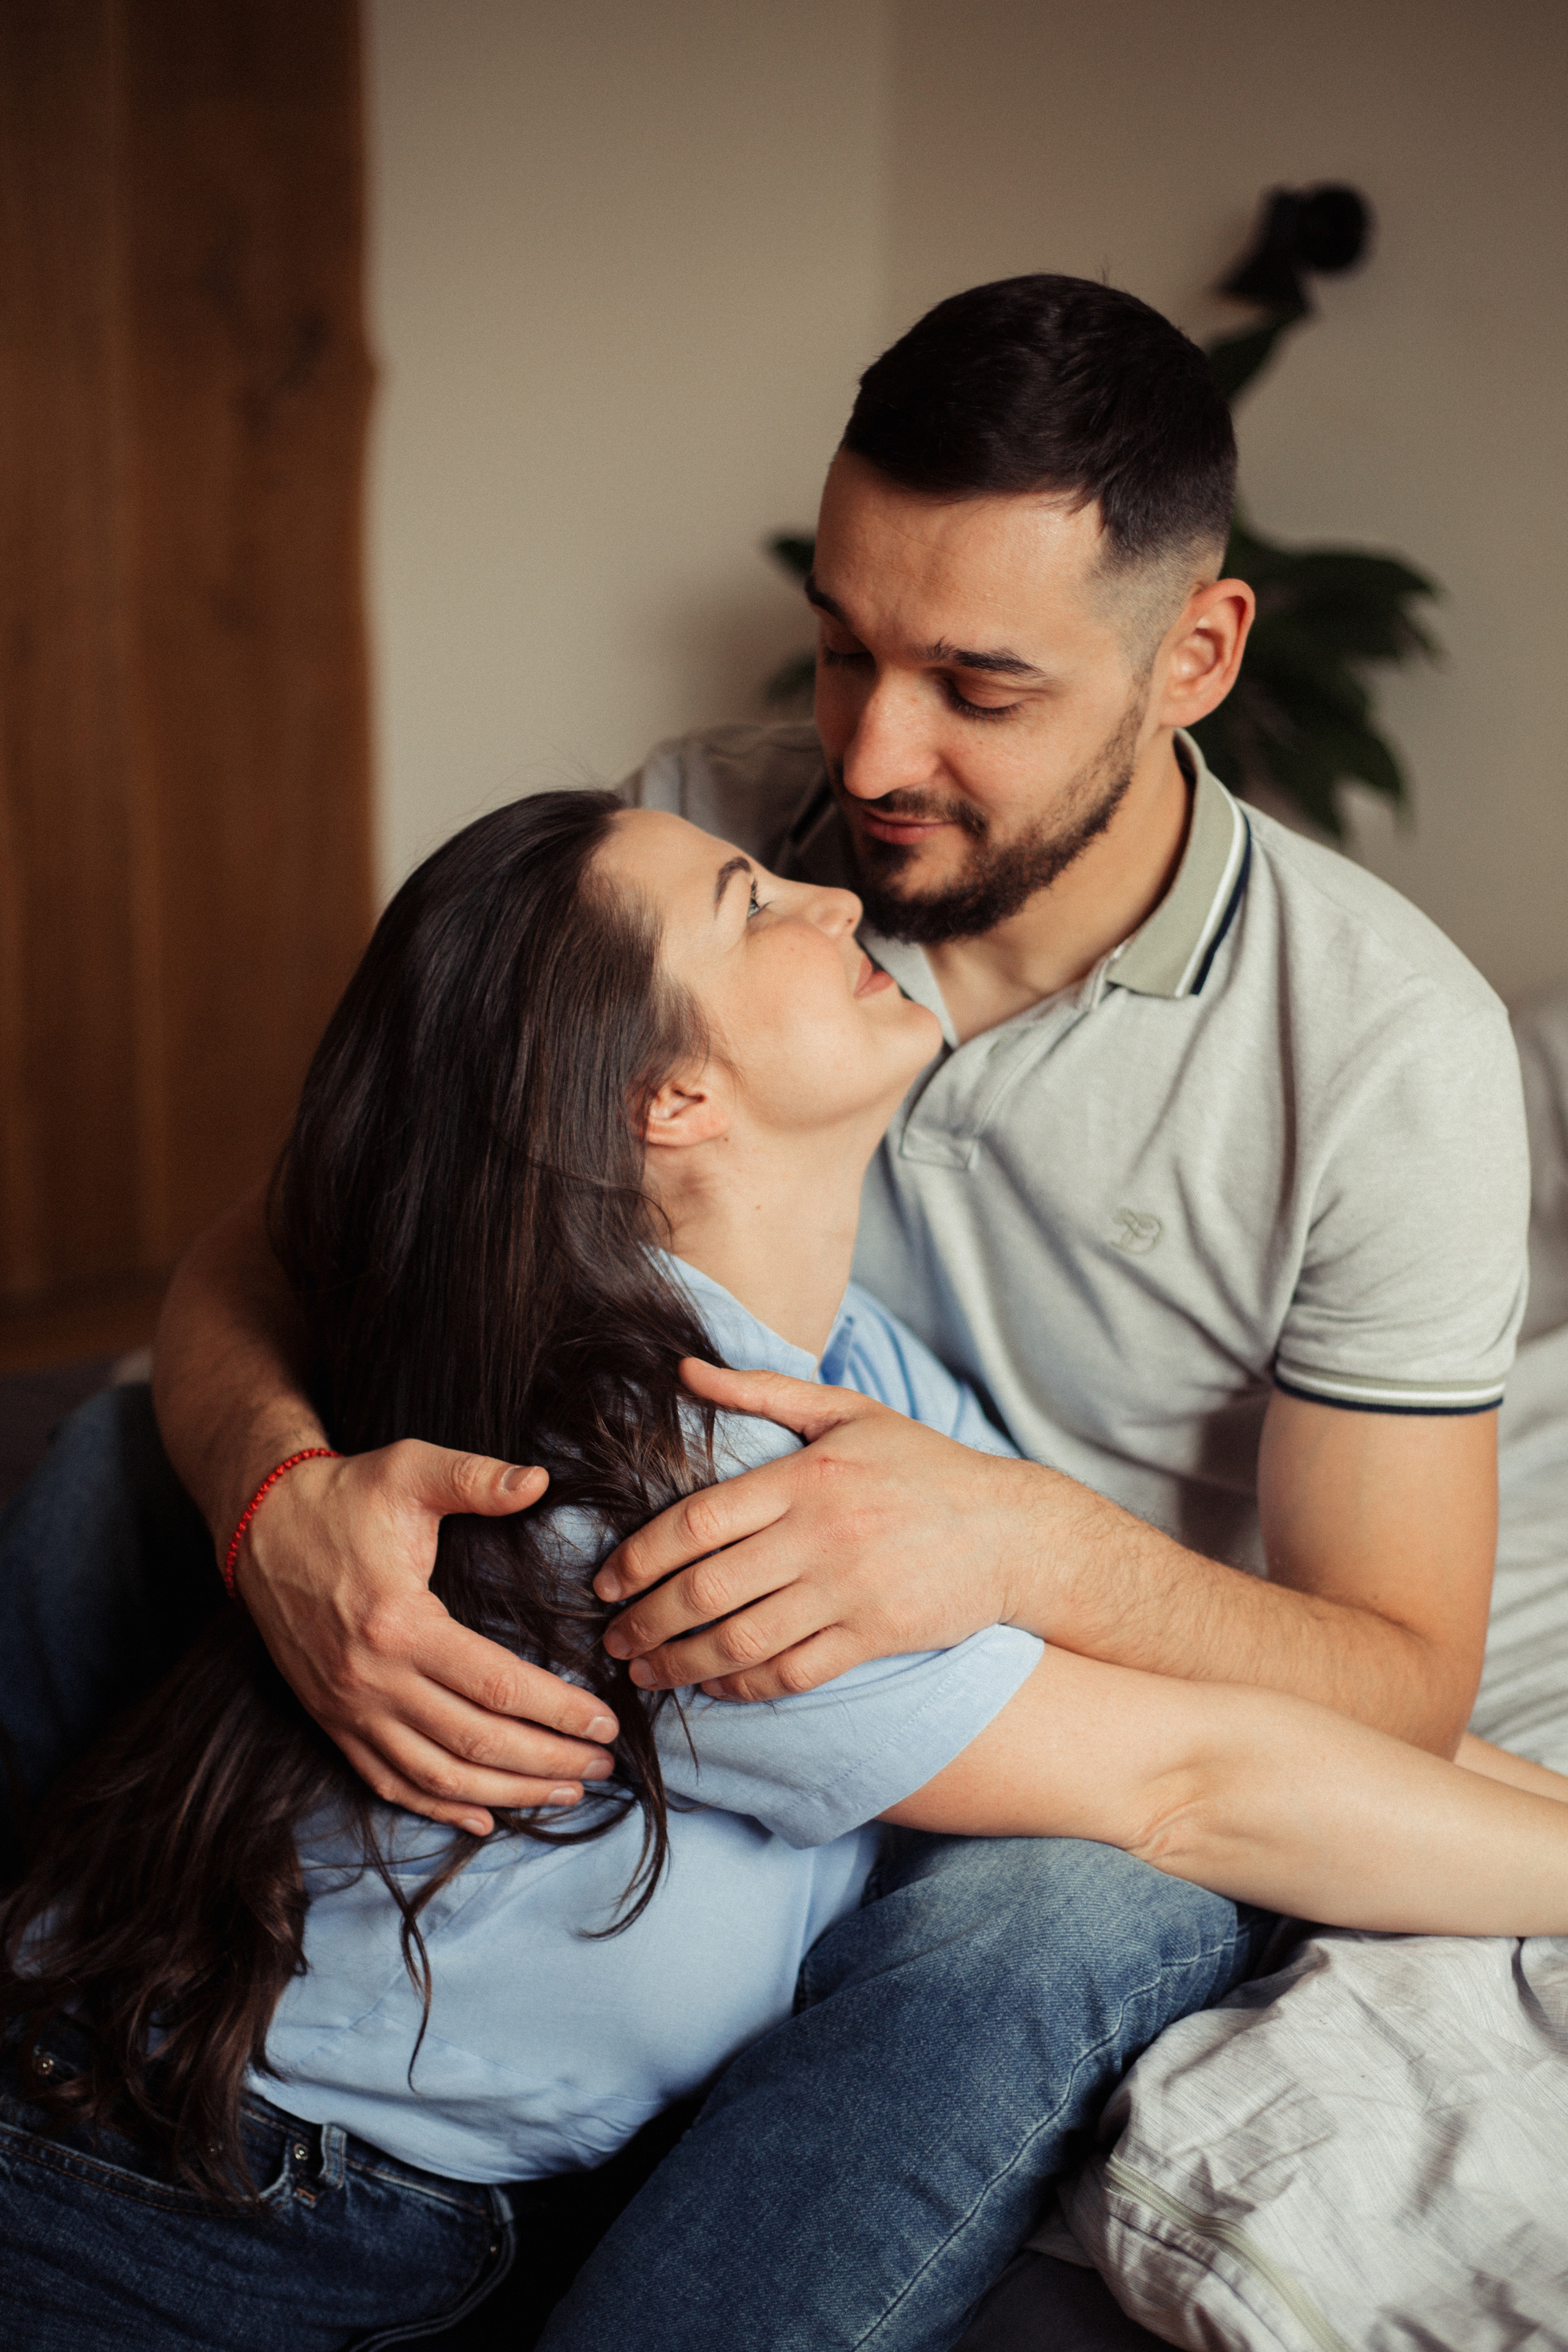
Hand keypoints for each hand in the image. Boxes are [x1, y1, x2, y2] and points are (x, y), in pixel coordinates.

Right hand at [237, 1442, 619, 1833]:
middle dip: (547, 1761)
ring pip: (436, 1775)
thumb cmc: (343, 1497)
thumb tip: (541, 1481)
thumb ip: (476, 1477)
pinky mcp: (332, 1720)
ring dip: (506, 1794)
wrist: (260, 1524)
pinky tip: (483, 1819)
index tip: (606, 1721)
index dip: (559, 1711)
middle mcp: (372, 1679)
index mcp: (400, 1623)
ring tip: (564, 1793)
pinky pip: (387, 1782)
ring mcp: (348, 1708)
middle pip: (475, 1742)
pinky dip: (437, 1807)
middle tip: (604, 1764)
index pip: (497, 1686)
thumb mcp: (409, 1470)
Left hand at [594, 1360, 1034, 1698]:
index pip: (699, 1520)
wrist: (1013, 1531)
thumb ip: (761, 1390)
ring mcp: (850, 1589)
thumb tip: (683, 1370)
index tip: (604, 1581)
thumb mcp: (848, 1411)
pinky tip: (713, 1689)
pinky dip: (744, 1687)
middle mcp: (822, 1533)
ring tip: (644, 1672)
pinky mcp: (876, 1635)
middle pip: (708, 1588)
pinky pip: (792, 1672)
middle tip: (610, 1638)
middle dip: (646, 1620)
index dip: (640, 1557)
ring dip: (680, 1663)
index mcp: (806, 1474)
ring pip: (742, 1640)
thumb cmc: (924, 1467)